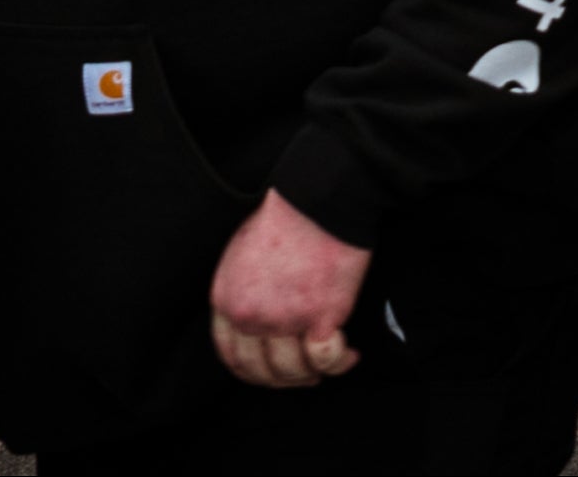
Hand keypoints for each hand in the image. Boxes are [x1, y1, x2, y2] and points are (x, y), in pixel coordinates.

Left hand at [206, 184, 371, 388]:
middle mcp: (250, 317)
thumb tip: (262, 319)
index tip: (275, 372)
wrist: (322, 199)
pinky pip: (325, 359)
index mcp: (227, 300)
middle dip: (286, 379)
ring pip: (294, 371)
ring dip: (315, 373)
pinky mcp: (319, 316)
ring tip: (334, 359)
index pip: (232, 356)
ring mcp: (283, 319)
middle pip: (262, 371)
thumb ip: (245, 293)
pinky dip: (339, 363)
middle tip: (308, 374)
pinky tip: (349, 354)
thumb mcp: (243, 255)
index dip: (256, 372)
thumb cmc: (289, 217)